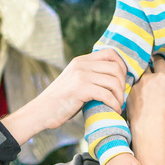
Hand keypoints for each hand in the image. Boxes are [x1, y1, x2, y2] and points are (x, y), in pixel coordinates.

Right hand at [1, 49, 127, 144]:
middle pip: (115, 67)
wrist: (41, 111)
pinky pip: (107, 94)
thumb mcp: (76, 81)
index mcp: (81, 60)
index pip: (110, 53)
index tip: (122, 81)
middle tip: (121, 97)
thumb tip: (115, 81)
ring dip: (119, 96)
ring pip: (114, 81)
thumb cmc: (61, 101)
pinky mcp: (81, 89)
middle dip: (123, 84)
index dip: (122, 66)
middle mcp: (82, 64)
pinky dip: (114, 104)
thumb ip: (91, 76)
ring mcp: (81, 75)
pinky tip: (114, 110)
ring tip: (117, 106)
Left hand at [128, 56, 164, 131]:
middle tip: (151, 74)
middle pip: (147, 67)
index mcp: (162, 78)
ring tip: (145, 90)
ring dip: (142, 82)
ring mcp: (136, 86)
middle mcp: (148, 78)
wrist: (148, 126)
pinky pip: (133, 90)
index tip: (158, 59)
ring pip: (139, 79)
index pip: (159, 61)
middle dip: (149, 68)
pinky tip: (139, 100)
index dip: (159, 59)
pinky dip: (136, 92)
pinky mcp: (129, 95)